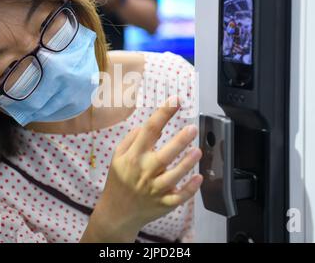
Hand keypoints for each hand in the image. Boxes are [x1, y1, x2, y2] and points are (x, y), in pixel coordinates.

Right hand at [93, 97, 202, 239]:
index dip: (163, 113)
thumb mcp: (117, 157)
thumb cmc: (119, 180)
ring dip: (187, 163)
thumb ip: (132, 139)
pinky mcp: (163, 204)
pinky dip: (190, 188)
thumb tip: (147, 125)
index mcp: (133, 156)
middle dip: (180, 140)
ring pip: (174, 176)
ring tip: (198, 151)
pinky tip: (198, 178)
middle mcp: (144, 172)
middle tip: (193, 128)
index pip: (149, 130)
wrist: (116, 213)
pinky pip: (179, 197)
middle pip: (164, 154)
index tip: (176, 101)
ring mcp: (154, 190)